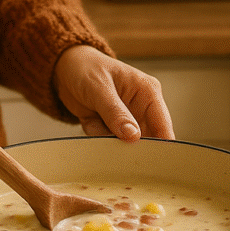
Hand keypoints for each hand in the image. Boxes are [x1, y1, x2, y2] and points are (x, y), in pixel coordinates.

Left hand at [54, 46, 173, 141]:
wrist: (65, 69)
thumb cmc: (85, 68)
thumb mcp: (99, 88)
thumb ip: (116, 112)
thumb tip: (134, 136)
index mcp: (148, 93)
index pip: (163, 126)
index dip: (160, 147)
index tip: (148, 162)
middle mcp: (142, 109)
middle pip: (148, 141)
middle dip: (130, 147)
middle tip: (114, 144)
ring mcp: (128, 120)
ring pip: (126, 145)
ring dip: (110, 142)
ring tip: (96, 121)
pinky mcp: (112, 129)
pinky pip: (108, 144)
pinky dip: (97, 137)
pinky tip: (90, 121)